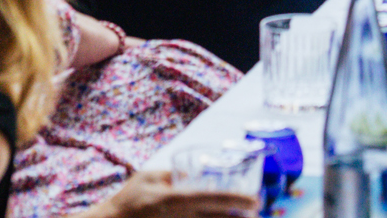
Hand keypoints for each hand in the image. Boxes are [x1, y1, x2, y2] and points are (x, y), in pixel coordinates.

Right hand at [86, 170, 257, 217]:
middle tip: (257, 210)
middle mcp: (181, 217)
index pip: (214, 198)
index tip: (254, 199)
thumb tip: (194, 174)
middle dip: (240, 216)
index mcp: (176, 199)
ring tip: (246, 217)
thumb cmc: (129, 198)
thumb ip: (173, 174)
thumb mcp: (149, 176)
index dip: (237, 199)